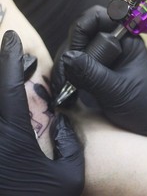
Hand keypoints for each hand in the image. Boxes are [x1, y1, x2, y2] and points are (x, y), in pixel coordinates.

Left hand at [0, 31, 83, 195]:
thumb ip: (70, 144)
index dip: (11, 59)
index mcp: (14, 137)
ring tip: (6, 69)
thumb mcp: (70, 175)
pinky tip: (7, 98)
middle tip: (7, 48)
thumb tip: (59, 122)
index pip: (9, 87)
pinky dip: (1, 100)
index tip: (13, 39)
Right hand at [52, 6, 146, 145]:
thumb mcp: (117, 91)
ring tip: (62, 87)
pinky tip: (66, 88)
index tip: (72, 56)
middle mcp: (114, 43)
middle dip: (69, 53)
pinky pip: (78, 63)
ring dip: (66, 66)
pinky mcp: (98, 68)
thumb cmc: (143, 106)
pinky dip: (69, 74)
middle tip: (62, 78)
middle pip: (82, 34)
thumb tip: (66, 58)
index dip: (80, 32)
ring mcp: (105, 55)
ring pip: (77, 49)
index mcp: (126, 40)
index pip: (97, 19)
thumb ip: (93, 74)